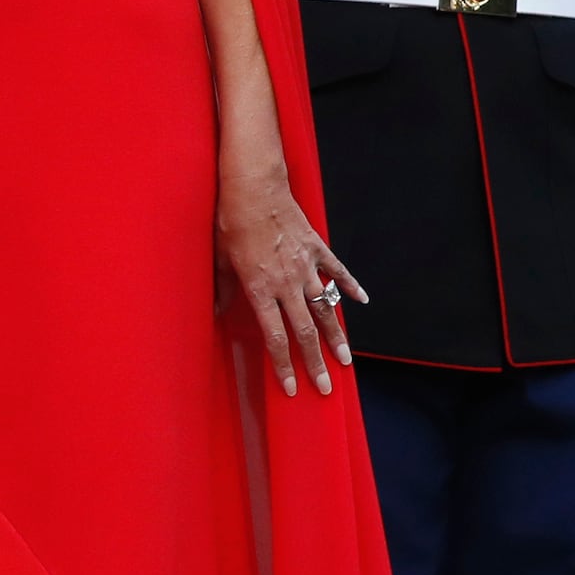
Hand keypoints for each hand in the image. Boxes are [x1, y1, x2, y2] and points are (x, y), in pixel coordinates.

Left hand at [217, 163, 366, 396]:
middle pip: (305, 332)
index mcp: (260, 289)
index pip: (275, 338)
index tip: (292, 387)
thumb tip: (214, 311)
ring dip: (337, 336)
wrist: (253, 186)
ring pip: (325, 309)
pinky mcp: (317, 248)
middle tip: (325, 388)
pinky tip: (361, 302)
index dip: (284, 365)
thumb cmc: (230, 221)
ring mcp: (305, 266)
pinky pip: (337, 272)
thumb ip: (222, 288)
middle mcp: (286, 283)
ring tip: (345, 360)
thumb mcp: (219, 259)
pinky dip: (350, 287)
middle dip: (315, 364)